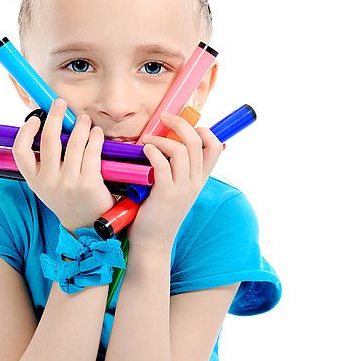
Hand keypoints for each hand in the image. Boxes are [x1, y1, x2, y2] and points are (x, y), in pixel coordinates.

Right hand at [12, 99, 115, 232]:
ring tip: (84, 119)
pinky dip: (94, 137)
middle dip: (55, 116)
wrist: (86, 226)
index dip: (25, 131)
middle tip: (60, 104)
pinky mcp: (89, 183)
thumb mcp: (47, 185)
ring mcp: (69, 183)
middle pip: (49, 140)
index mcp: (35, 180)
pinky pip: (91, 152)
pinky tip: (95, 133)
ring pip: (74, 142)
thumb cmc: (68, 199)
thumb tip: (49, 127)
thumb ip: (45, 163)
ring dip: (80, 125)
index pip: (20, 151)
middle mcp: (49, 181)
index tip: (34, 119)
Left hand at [127, 111, 223, 246]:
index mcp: (199, 180)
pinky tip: (144, 150)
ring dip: (161, 138)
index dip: (204, 130)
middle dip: (180, 123)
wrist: (153, 243)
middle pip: (198, 142)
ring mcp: (182, 189)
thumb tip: (167, 146)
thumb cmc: (158, 214)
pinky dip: (153, 151)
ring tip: (146, 140)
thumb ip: (176, 172)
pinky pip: (162, 164)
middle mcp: (195, 183)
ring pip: (181, 150)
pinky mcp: (165, 194)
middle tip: (164, 117)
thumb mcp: (175, 191)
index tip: (184, 125)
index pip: (215, 147)